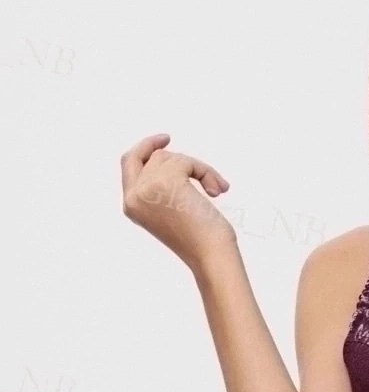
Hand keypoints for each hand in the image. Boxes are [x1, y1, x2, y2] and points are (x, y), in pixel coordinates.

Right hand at [121, 133, 235, 271]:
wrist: (210, 254)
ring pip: (171, 157)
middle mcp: (133, 196)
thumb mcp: (171, 212)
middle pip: (141, 156)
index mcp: (131, 206)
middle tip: (167, 137)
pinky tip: (216, 191)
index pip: (128, 168)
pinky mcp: (166, 179)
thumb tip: (169, 159)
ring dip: (197, 169)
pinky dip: (206, 172)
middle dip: (152, 144)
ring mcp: (147, 186)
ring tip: (214, 190)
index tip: (161, 142)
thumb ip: (161, 189)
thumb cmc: (200, 240)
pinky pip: (187, 161)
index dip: (142, 151)